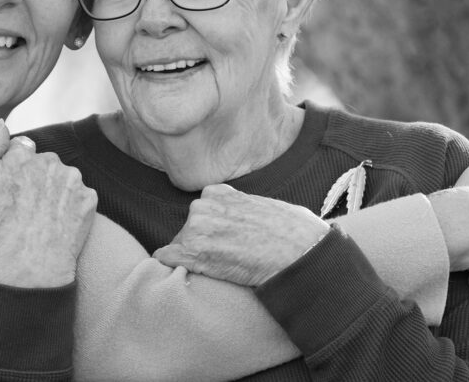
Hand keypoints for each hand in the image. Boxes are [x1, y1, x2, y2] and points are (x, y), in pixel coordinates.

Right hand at [0, 121, 97, 287]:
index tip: (10, 192)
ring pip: (63, 177)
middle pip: (43, 162)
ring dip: (55, 190)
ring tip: (41, 218)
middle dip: (36, 177)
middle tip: (25, 208)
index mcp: (20, 156)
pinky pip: (79, 195)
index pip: (21, 149)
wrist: (28, 269)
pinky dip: (71, 206)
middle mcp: (49, 161)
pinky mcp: (89, 198)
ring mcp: (72, 180)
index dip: (14, 170)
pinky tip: (58, 224)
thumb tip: (3, 124)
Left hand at [153, 184, 329, 286]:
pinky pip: (167, 258)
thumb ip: (244, 206)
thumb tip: (246, 217)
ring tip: (219, 270)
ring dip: (193, 260)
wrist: (301, 253)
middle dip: (200, 246)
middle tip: (223, 261)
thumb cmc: (294, 232)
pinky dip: (171, 266)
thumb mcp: (266, 205)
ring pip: (180, 247)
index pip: (201, 214)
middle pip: (188, 231)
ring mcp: (196, 228)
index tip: (223, 245)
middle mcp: (202, 206)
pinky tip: (182, 274)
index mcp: (217, 193)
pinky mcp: (194, 253)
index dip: (211, 232)